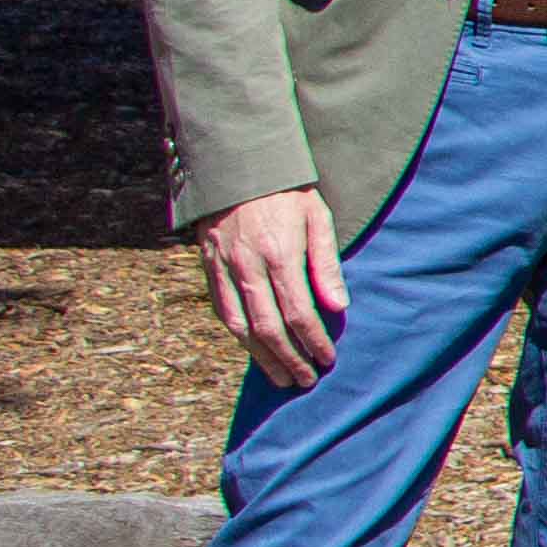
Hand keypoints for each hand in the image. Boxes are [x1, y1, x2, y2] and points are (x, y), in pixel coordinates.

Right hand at [194, 185, 344, 385]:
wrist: (236, 167)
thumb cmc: (287, 193)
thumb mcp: (318, 218)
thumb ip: (327, 264)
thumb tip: (338, 306)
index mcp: (280, 253)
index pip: (298, 311)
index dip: (313, 340)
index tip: (328, 358)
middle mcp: (248, 265)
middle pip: (268, 327)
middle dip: (289, 358)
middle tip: (307, 379)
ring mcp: (223, 268)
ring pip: (240, 326)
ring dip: (261, 357)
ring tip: (282, 377)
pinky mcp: (208, 267)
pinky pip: (221, 310)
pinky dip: (238, 336)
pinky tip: (254, 350)